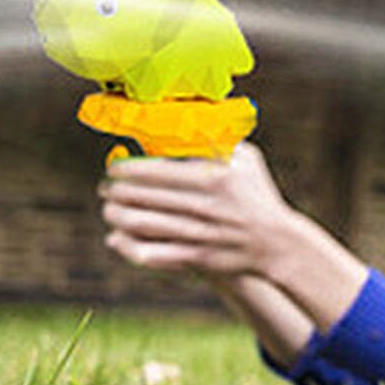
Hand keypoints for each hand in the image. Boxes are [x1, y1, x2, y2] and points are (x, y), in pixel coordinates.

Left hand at [100, 142, 312, 279]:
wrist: (275, 243)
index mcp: (216, 177)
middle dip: (116, 191)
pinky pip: (150, 253)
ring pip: (141, 224)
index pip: (157, 170)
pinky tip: (116, 238)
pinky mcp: (196, 258)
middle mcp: (205, 205)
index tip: (116, 168)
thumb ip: (216, 142)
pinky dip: (127, 246)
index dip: (127, 169)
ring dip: (117, 215)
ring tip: (110, 209)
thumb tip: (180, 126)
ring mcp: (200, 233)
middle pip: (143, 196)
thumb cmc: (256, 195)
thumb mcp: (246, 160)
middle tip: (108, 188)